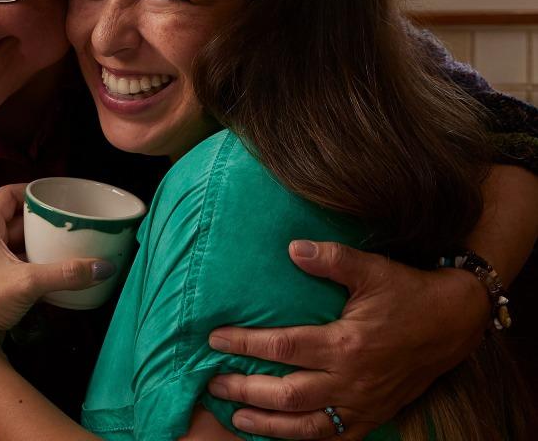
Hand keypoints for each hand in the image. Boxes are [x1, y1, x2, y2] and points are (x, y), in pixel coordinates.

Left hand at [0, 184, 115, 355]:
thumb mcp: (29, 282)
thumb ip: (67, 274)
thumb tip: (103, 268)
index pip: (5, 196)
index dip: (28, 190)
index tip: (51, 193)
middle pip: (11, 220)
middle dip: (37, 219)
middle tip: (63, 220)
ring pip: (12, 244)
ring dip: (34, 243)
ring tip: (60, 243)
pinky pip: (11, 264)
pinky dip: (29, 263)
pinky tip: (48, 272)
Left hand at [205, 240, 488, 439]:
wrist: (455, 322)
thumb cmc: (408, 292)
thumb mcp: (372, 269)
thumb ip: (331, 259)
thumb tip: (293, 248)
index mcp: (346, 344)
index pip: (283, 347)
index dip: (245, 345)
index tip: (215, 340)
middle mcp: (352, 381)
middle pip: (287, 394)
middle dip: (246, 391)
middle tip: (214, 383)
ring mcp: (364, 404)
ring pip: (308, 426)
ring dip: (269, 424)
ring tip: (236, 418)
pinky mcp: (374, 415)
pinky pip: (336, 437)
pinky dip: (305, 438)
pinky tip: (282, 433)